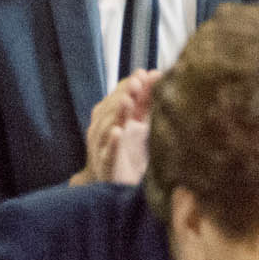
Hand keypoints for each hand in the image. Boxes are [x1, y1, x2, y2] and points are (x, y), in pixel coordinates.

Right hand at [75, 69, 159, 186]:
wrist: (120, 187)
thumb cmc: (132, 152)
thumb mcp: (142, 123)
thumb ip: (147, 100)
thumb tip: (156, 72)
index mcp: (113, 118)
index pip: (118, 95)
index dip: (130, 85)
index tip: (146, 74)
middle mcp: (104, 130)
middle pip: (110, 108)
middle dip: (123, 94)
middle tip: (137, 83)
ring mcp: (102, 148)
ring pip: (105, 128)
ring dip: (116, 113)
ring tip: (127, 101)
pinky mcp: (107, 166)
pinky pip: (107, 153)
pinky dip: (111, 143)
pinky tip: (118, 133)